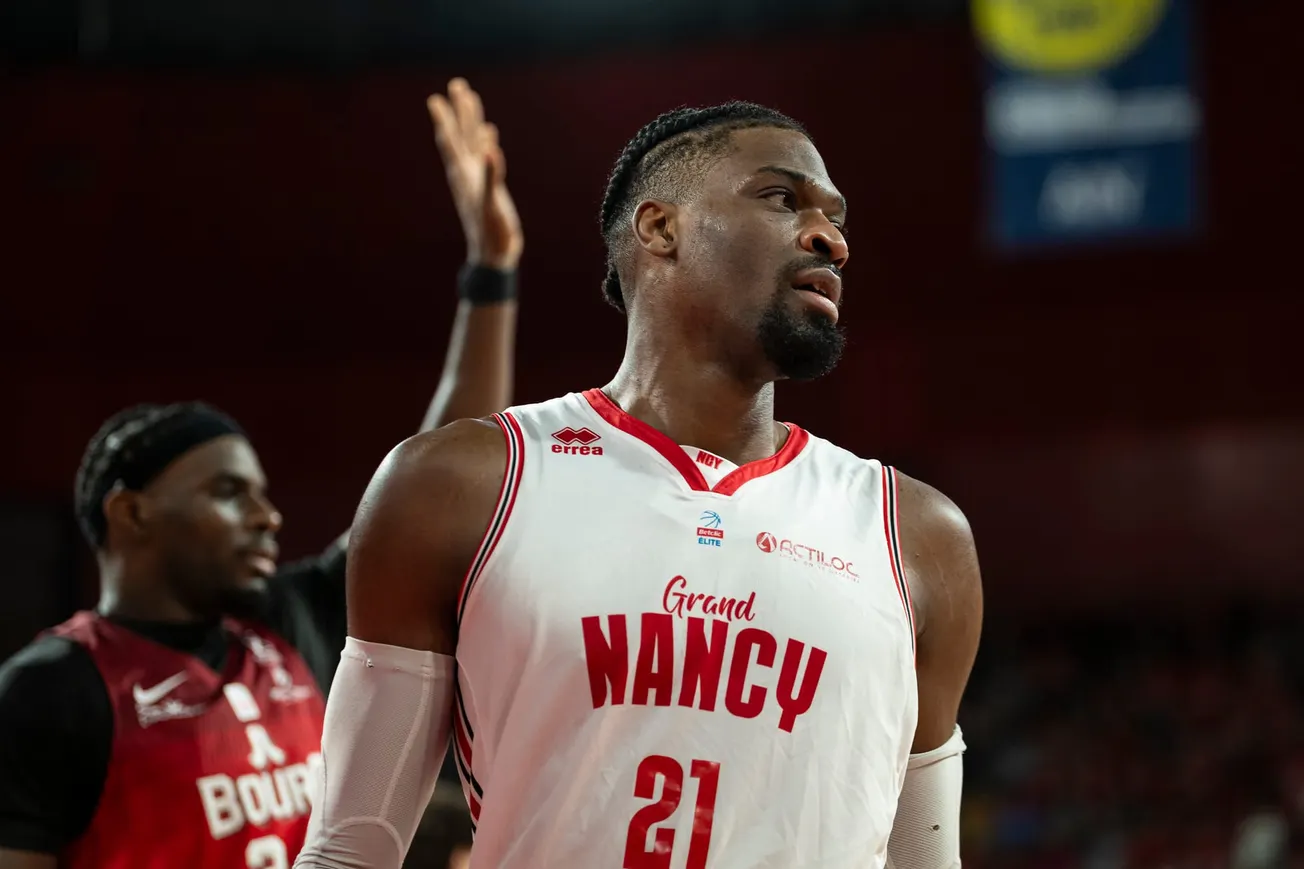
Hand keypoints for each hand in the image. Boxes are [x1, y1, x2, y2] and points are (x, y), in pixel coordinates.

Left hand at [428, 78, 523, 270]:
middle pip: (461, 136)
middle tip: (457, 84)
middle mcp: (467, 174)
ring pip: (473, 142)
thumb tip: (490, 149)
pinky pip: (485, 158)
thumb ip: (490, 177)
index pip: (451, 142)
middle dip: (459, 110)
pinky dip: (486, 142)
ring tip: (469, 96)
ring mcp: (477, 179)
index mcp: (464, 176)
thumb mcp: (490, 206)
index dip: (444, 121)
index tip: (435, 100)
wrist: (494, 255)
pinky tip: (489, 134)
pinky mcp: (488, 186)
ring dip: (471, 120)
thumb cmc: (491, 233)